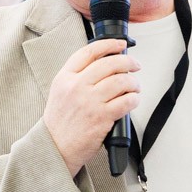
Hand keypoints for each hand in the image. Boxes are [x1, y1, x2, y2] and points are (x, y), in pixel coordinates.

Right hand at [43, 38, 139, 173]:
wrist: (55, 147)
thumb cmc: (60, 122)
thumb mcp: (60, 91)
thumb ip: (77, 75)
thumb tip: (104, 62)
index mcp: (65, 77)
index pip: (89, 52)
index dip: (109, 44)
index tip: (121, 44)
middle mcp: (77, 86)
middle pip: (110, 63)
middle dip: (128, 62)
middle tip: (135, 66)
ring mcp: (90, 102)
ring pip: (121, 81)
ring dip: (134, 82)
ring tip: (134, 87)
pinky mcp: (102, 117)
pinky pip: (126, 101)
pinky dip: (134, 99)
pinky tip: (133, 100)